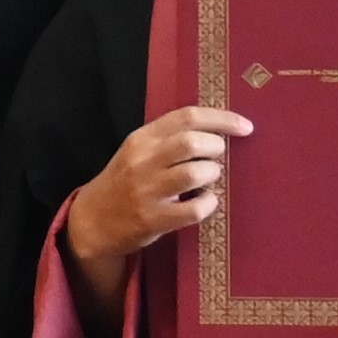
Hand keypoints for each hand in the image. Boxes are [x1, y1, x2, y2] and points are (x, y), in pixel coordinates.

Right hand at [66, 104, 251, 273]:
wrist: (92, 220)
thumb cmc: (124, 182)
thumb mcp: (137, 152)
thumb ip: (168, 139)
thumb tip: (218, 131)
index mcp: (141, 139)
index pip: (187, 117)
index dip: (222, 119)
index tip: (244, 127)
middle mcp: (141, 161)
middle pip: (192, 142)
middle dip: (216, 148)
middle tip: (216, 158)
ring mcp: (146, 191)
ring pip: (195, 173)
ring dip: (212, 175)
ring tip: (207, 179)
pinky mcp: (152, 219)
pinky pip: (194, 209)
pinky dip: (208, 204)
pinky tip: (203, 202)